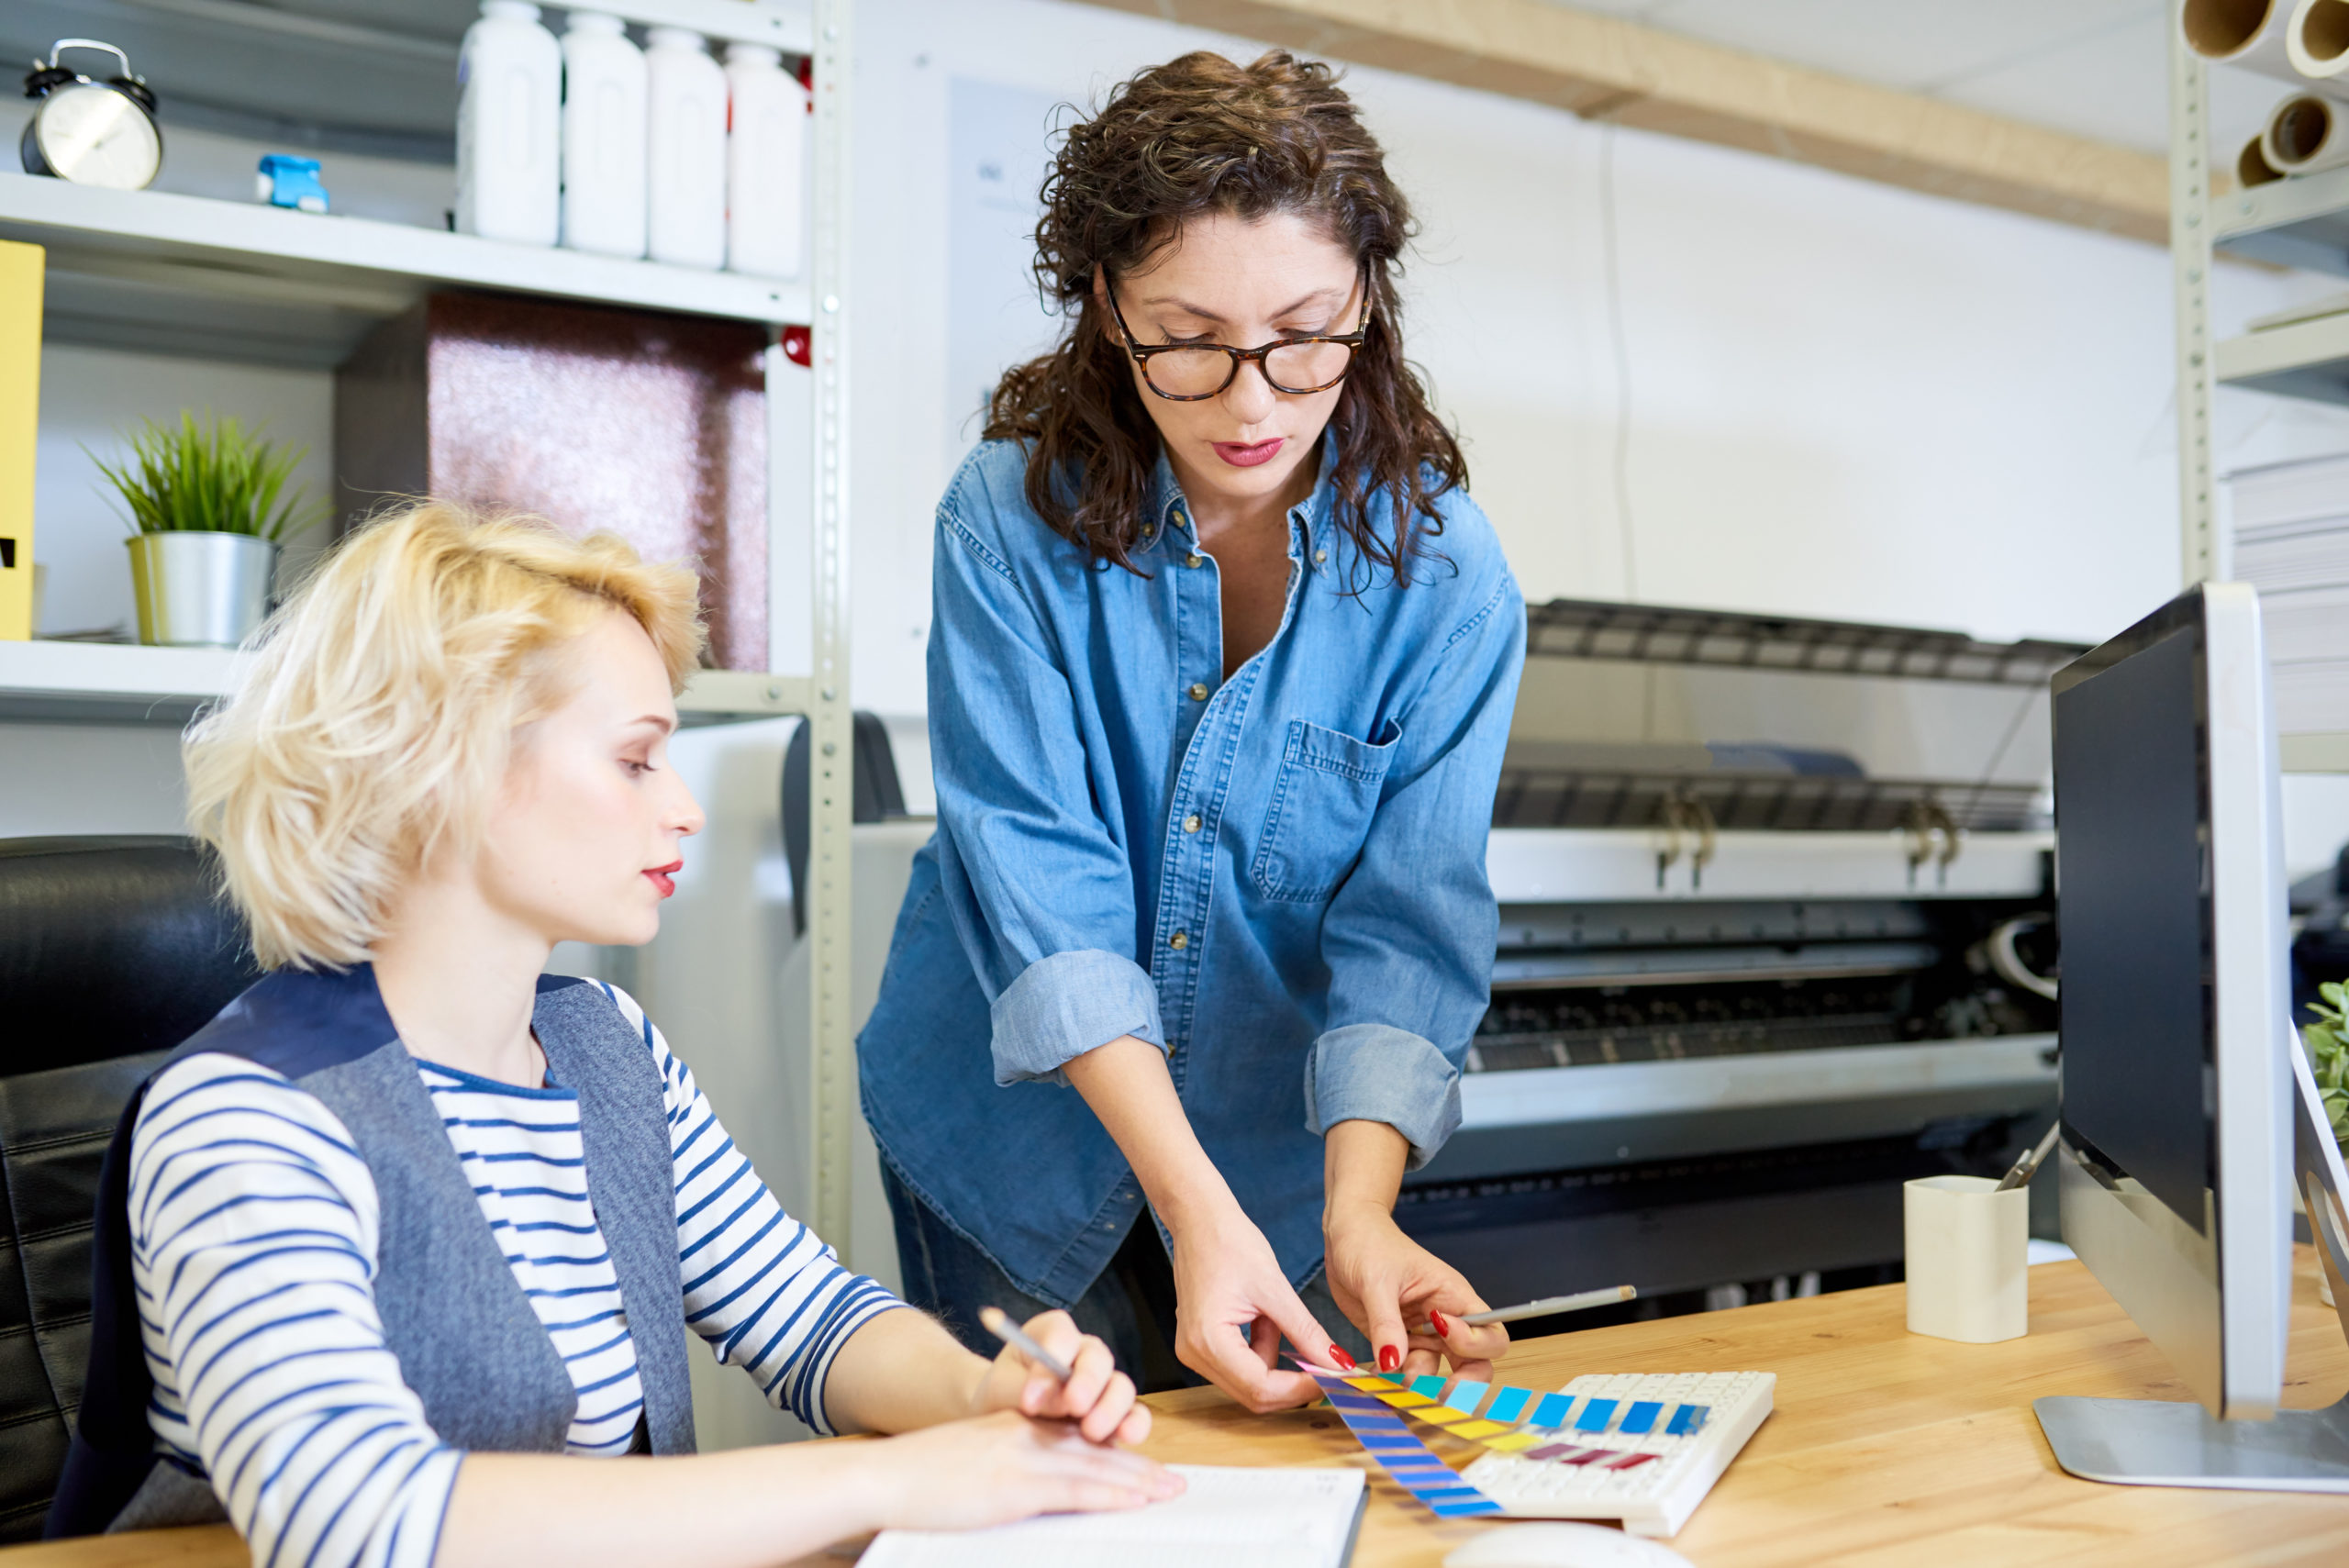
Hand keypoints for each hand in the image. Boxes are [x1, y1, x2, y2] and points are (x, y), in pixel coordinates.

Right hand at [856, 1411, 1183, 1533]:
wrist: (885, 1476)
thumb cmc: (917, 1477)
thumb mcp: (969, 1460)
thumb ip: (1002, 1464)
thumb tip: (1024, 1487)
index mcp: (1014, 1427)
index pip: (1077, 1438)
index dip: (1115, 1451)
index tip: (1144, 1467)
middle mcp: (1025, 1435)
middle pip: (1094, 1449)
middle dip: (1137, 1466)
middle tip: (1173, 1480)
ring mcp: (1022, 1458)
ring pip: (1094, 1466)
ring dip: (1136, 1481)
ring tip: (1167, 1491)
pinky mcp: (1015, 1484)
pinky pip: (1074, 1489)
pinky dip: (1110, 1494)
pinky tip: (1134, 1501)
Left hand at [970, 1309, 1150, 1445]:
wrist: (1004, 1423)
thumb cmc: (1000, 1397)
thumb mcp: (999, 1390)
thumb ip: (1023, 1390)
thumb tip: (1060, 1402)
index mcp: (1051, 1334)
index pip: (1060, 1335)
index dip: (1051, 1361)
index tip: (1031, 1396)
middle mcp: (1083, 1353)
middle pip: (1097, 1358)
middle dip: (1087, 1382)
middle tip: (1074, 1405)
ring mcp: (1103, 1384)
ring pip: (1121, 1386)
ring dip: (1111, 1408)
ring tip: (1092, 1430)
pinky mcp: (1116, 1415)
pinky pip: (1136, 1415)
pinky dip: (1135, 1425)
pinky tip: (1125, 1436)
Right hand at [1170, 1203, 1350, 1411]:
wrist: (1199, 1219)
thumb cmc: (1230, 1242)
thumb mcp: (1276, 1289)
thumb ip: (1307, 1332)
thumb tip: (1338, 1365)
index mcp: (1208, 1340)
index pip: (1261, 1387)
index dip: (1300, 1388)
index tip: (1332, 1378)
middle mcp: (1194, 1354)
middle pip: (1253, 1395)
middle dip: (1292, 1385)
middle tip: (1326, 1368)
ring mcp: (1193, 1352)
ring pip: (1248, 1384)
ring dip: (1276, 1364)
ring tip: (1278, 1320)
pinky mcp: (1200, 1346)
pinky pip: (1240, 1367)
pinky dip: (1262, 1353)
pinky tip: (1263, 1321)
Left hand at [1324, 1205, 1508, 1381]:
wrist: (1346, 1237)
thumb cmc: (1369, 1243)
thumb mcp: (1375, 1280)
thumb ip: (1385, 1322)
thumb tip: (1393, 1363)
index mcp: (1453, 1296)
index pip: (1489, 1333)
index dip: (1473, 1344)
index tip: (1438, 1331)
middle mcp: (1444, 1320)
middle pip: (1475, 1363)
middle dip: (1461, 1383)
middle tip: (1433, 1393)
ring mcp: (1422, 1335)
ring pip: (1436, 1373)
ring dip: (1416, 1384)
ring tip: (1387, 1380)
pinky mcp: (1399, 1342)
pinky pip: (1405, 1371)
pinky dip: (1392, 1380)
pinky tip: (1374, 1375)